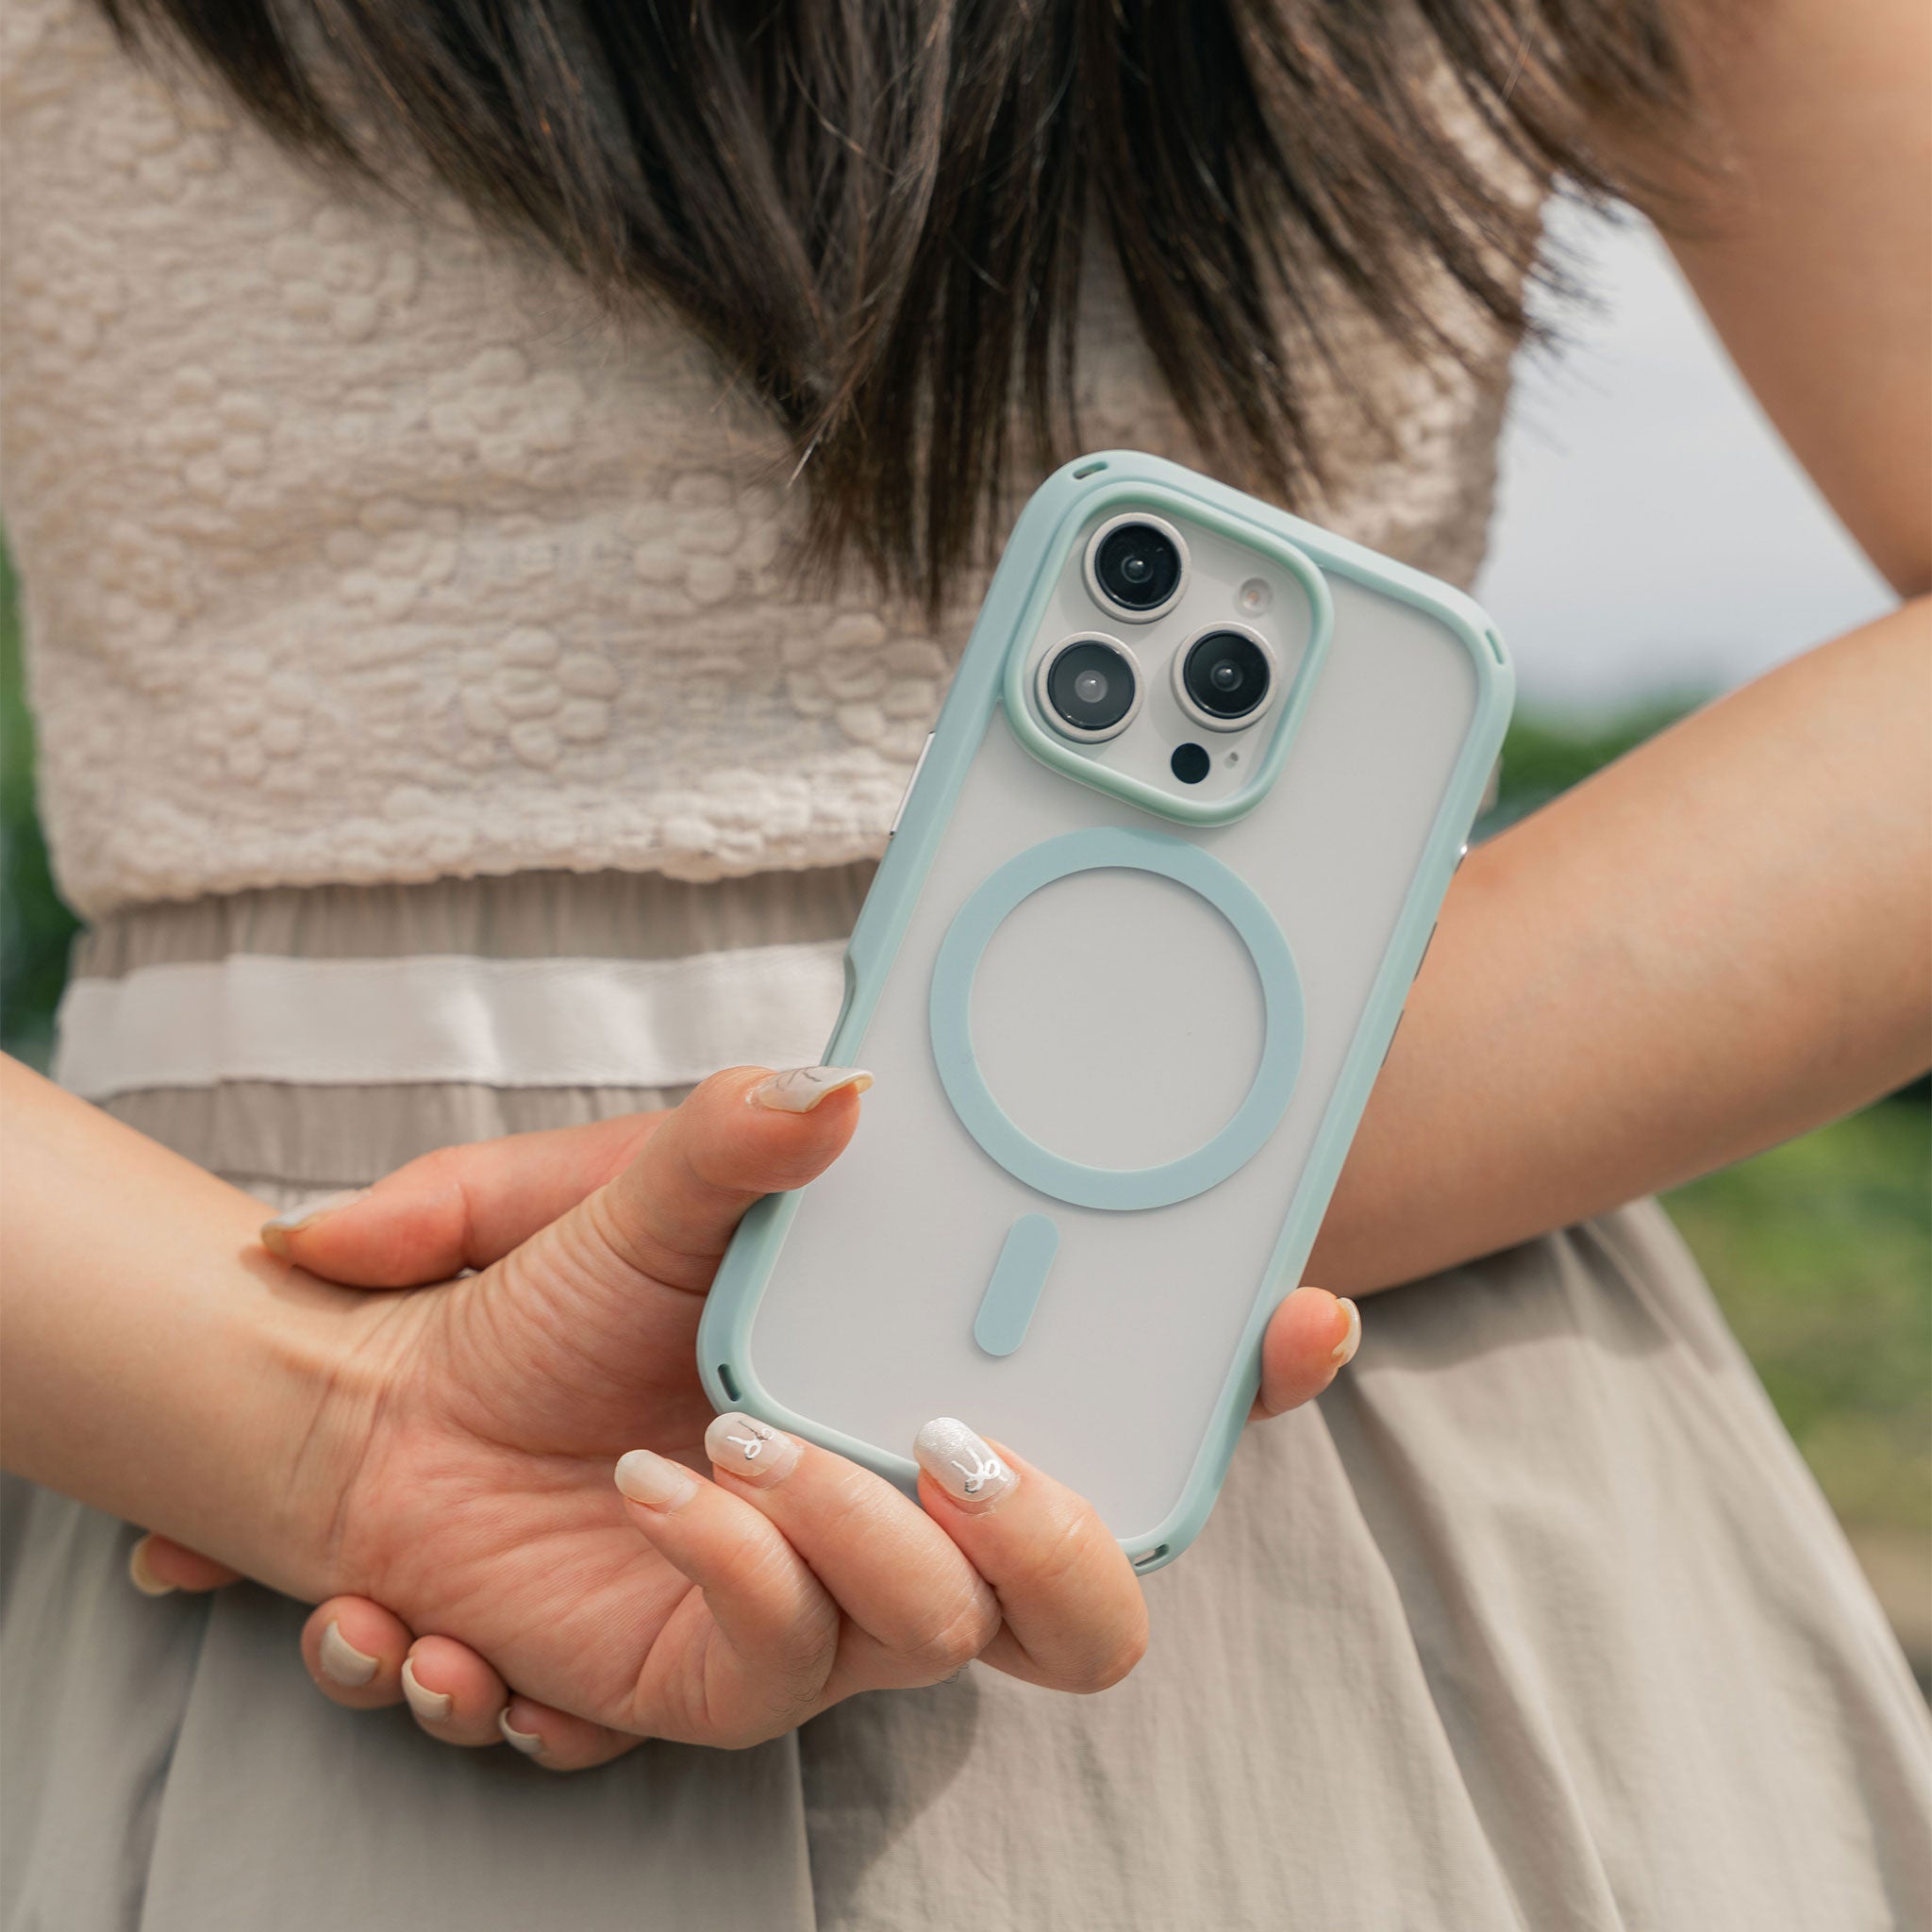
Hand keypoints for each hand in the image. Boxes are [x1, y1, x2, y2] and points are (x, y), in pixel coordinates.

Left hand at [133, 1074, 1361, 1769]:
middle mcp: (919, 1505)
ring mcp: (840, 1597)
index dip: (1245, 1380)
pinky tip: (645, 1482)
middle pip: (1101, 1593)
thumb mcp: (656, 1191)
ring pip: (961, 1631)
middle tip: (964, 1443)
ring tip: (735, 1431)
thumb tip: (840, 1085)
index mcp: (942, 1379)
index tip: (1297, 1315)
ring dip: (865, 1536)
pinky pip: (788, 1651)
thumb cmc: (566, 1294)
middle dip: (1070, 1532)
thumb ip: (745, 1135)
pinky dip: (732, 1560)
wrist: (420, 1403)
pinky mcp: (738, 1661)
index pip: (1140, 1405)